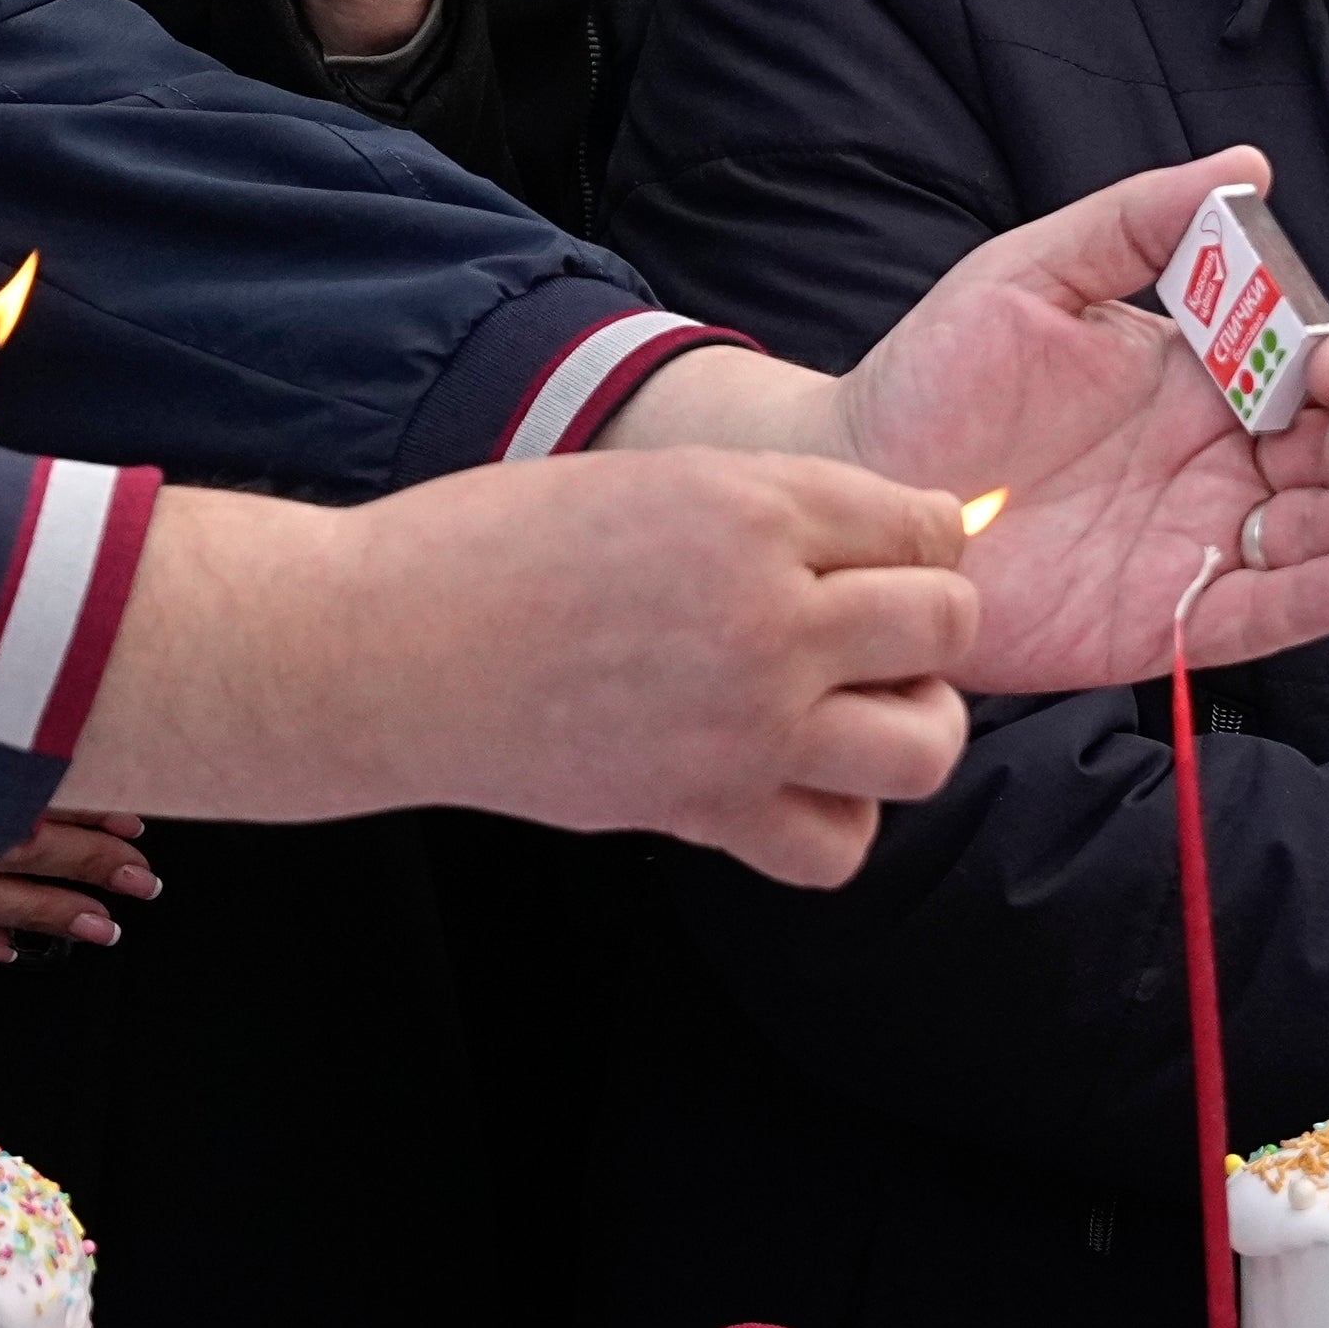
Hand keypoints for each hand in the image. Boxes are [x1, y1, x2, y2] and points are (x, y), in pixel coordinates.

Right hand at [57, 454, 975, 885]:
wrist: (380, 648)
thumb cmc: (490, 547)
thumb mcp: (644, 482)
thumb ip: (764, 512)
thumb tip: (878, 548)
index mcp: (751, 508)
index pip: (927, 523)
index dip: (917, 540)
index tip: (877, 558)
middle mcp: (769, 615)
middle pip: (948, 624)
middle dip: (927, 626)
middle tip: (868, 635)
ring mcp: (745, 723)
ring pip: (926, 745)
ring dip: (908, 727)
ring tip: (850, 712)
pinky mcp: (702, 807)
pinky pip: (838, 845)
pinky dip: (833, 822)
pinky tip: (788, 782)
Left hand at [618, 149, 1328, 694]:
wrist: (857, 482)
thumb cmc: (936, 373)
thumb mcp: (1032, 275)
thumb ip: (1136, 224)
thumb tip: (1248, 166)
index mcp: (1198, 374)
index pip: (1312, 362)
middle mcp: (1216, 458)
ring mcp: (1197, 540)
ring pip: (1322, 533)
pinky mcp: (1168, 618)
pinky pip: (1262, 616)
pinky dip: (1320, 601)